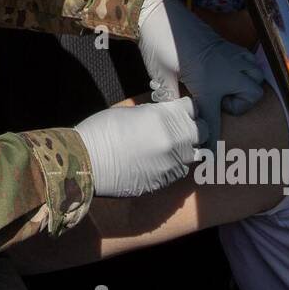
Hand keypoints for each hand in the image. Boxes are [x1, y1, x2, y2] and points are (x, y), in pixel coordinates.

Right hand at [74, 97, 205, 196]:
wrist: (85, 163)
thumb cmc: (102, 131)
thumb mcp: (131, 112)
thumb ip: (156, 113)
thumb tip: (168, 115)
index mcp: (166, 118)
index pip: (194, 107)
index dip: (187, 107)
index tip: (180, 109)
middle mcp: (175, 141)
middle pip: (203, 131)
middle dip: (194, 127)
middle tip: (180, 126)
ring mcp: (172, 164)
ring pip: (195, 153)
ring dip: (187, 147)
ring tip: (169, 145)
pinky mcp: (165, 182)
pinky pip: (180, 170)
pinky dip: (174, 164)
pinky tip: (157, 161)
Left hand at [137, 0, 264, 147]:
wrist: (161, 13)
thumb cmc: (159, 44)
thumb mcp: (160, 76)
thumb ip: (171, 99)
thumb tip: (175, 116)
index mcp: (208, 82)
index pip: (214, 120)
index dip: (211, 141)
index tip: (210, 154)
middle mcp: (226, 70)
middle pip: (252, 96)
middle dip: (240, 105)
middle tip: (219, 103)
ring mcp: (230, 56)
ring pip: (256, 77)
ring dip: (246, 87)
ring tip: (225, 89)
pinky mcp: (228, 46)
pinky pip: (250, 61)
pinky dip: (247, 71)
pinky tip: (229, 73)